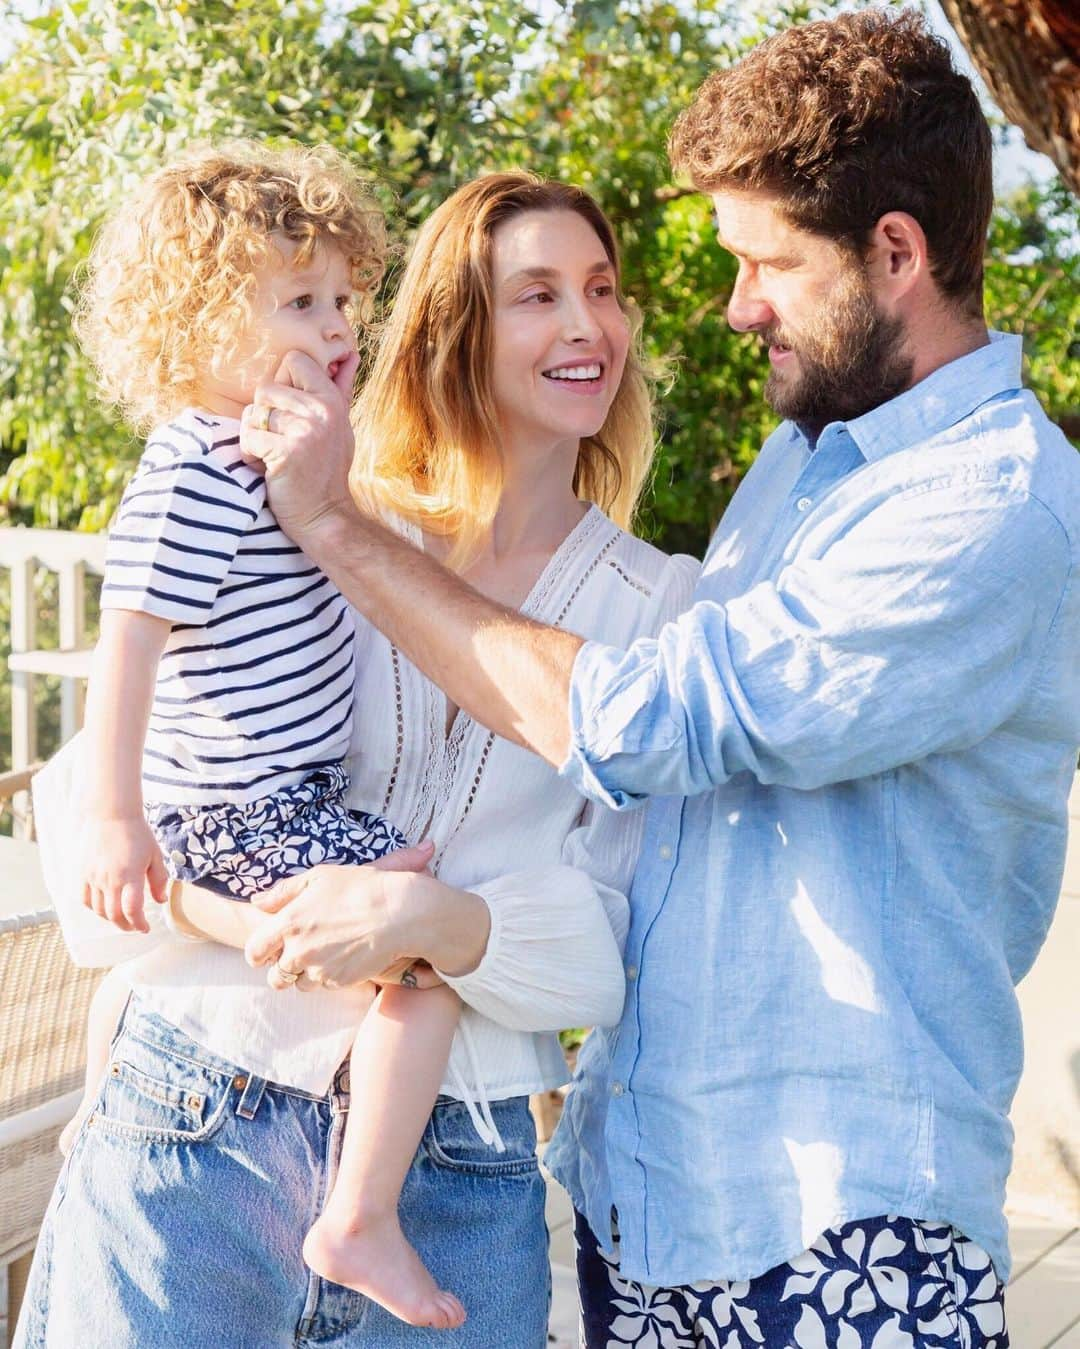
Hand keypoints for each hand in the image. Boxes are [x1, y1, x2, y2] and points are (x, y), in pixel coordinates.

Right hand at [81, 815, 168, 933]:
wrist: (111, 815)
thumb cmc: (137, 833)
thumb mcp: (155, 855)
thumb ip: (159, 880)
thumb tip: (160, 901)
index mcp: (130, 875)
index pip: (132, 910)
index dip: (139, 924)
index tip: (146, 928)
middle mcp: (109, 879)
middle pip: (114, 915)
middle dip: (126, 926)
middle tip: (135, 927)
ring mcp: (93, 877)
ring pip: (99, 910)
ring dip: (111, 919)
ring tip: (122, 918)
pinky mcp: (83, 873)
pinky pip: (85, 899)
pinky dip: (95, 908)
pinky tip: (105, 907)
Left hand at [238, 349, 360, 544]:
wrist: (325, 516)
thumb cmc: (326, 469)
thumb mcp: (339, 424)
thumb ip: (339, 388)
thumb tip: (350, 354)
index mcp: (332, 399)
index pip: (293, 360)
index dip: (283, 384)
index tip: (292, 413)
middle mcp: (322, 410)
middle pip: (266, 387)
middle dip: (264, 415)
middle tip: (282, 440)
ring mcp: (306, 431)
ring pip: (254, 413)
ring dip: (255, 437)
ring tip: (273, 455)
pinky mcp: (287, 452)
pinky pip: (249, 437)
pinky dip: (250, 455)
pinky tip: (267, 468)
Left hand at [244, 842, 434, 990]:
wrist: (399, 912)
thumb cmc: (360, 888)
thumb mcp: (319, 877)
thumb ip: (283, 891)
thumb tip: (257, 902)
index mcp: (287, 923)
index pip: (254, 952)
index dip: (258, 953)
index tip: (267, 950)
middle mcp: (298, 951)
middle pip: (275, 977)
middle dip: (282, 969)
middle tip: (300, 953)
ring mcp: (318, 970)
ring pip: (300, 984)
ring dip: (307, 974)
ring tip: (327, 952)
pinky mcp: (339, 982)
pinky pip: (325, 985)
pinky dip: (329, 975)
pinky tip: (344, 955)